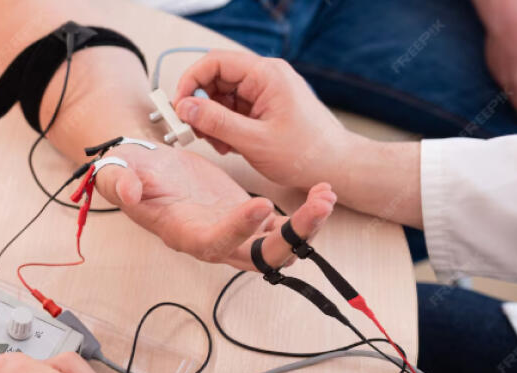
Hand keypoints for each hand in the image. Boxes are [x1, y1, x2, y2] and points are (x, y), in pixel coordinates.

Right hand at [93, 142, 336, 270]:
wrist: (148, 170)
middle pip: (259, 257)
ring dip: (307, 227)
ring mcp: (235, 233)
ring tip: (327, 195)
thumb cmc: (130, 173)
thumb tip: (131, 194)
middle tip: (318, 206)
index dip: (237, 229)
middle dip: (292, 238)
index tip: (259, 205)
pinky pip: (284, 227)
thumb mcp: (118, 173)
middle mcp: (214, 241)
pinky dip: (306, 215)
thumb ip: (120, 185)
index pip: (215, 242)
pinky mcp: (250, 220)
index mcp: (185, 233)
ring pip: (279, 246)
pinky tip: (321, 191)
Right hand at [171, 50, 353, 189]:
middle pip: (216, 78)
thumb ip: (216, 122)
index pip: (215, 62)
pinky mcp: (264, 107)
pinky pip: (233, 109)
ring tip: (218, 144)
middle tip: (194, 131)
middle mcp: (265, 77)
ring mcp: (265, 91)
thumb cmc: (306, 153)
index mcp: (266, 75)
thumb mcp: (254, 140)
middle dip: (200, 105)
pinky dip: (224, 126)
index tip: (180, 107)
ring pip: (222, 96)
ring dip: (212, 120)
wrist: (336, 166)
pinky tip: (229, 145)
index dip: (191, 81)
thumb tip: (185, 107)